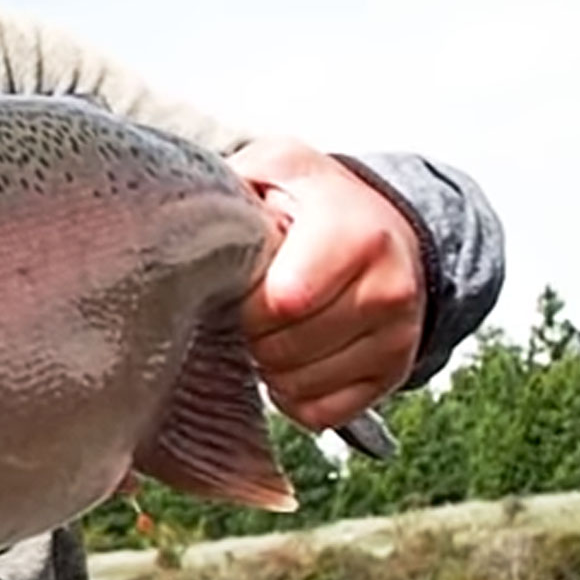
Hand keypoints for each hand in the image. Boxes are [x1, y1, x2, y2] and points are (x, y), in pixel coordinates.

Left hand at [226, 135, 425, 430]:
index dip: (244, 305)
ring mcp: (398, 336)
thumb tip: (181, 212)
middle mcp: (389, 288)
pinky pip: (323, 413)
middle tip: (247, 312)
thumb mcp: (278, 166)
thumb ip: (236, 181)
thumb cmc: (318, 201)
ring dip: (268, 367)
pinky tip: (291, 358)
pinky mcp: (394, 373)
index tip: (236, 288)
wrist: (388, 228)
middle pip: (286, 349)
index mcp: (357, 235)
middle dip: (251, 336)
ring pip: (301, 386)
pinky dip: (293, 396)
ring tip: (269, 331)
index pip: (283, 302)